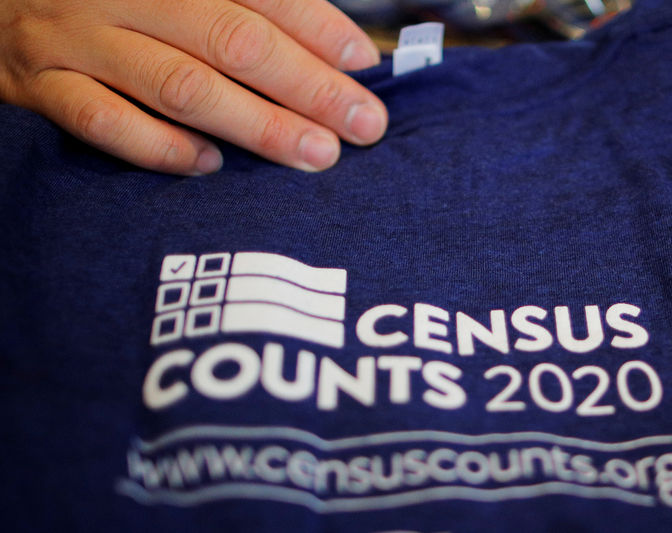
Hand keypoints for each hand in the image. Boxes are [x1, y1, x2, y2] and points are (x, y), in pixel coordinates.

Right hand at [0, 0, 386, 173]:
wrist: (1, 3)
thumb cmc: (113, 1)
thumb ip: (239, 7)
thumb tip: (331, 53)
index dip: (319, 28)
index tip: (364, 64)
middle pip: (232, 40)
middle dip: (307, 86)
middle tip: (361, 124)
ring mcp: (79, 39)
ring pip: (180, 85)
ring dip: (255, 124)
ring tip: (313, 154)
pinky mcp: (42, 86)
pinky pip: (104, 122)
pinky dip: (161, 148)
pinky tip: (211, 165)